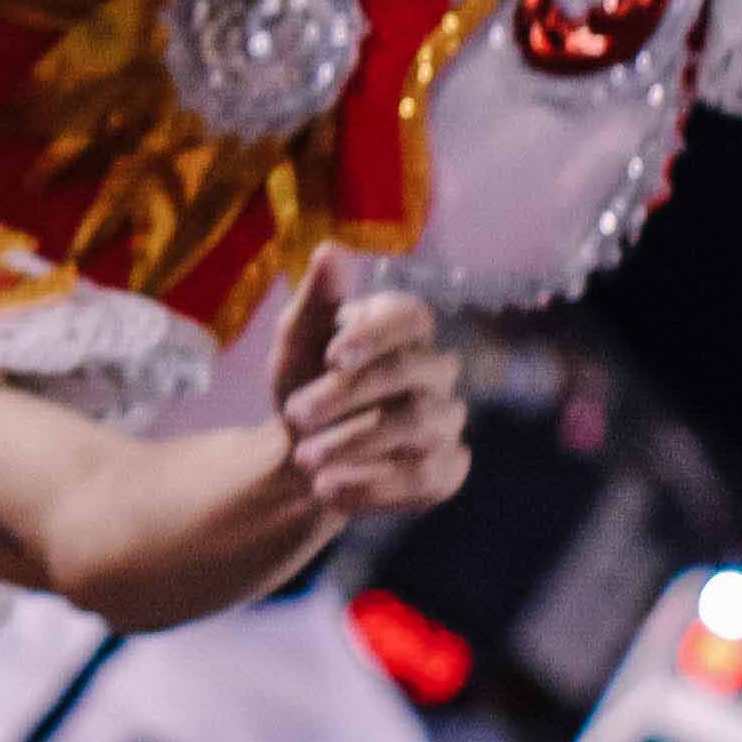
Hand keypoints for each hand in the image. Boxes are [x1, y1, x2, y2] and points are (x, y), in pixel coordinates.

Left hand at [273, 267, 468, 520]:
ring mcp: (447, 421)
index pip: (411, 316)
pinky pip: (428, 479)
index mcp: (403, 327)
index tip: (332, 355)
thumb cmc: (302, 383)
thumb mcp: (295, 340)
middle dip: (349, 396)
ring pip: (420, 428)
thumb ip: (316, 299)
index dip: (377, 334)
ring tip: (305, 460)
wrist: (300, 452)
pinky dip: (375, 487)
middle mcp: (436, 371)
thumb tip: (330, 250)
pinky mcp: (446, 470)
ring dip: (356, 443)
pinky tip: (330, 491)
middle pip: (413, 375)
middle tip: (294, 417)